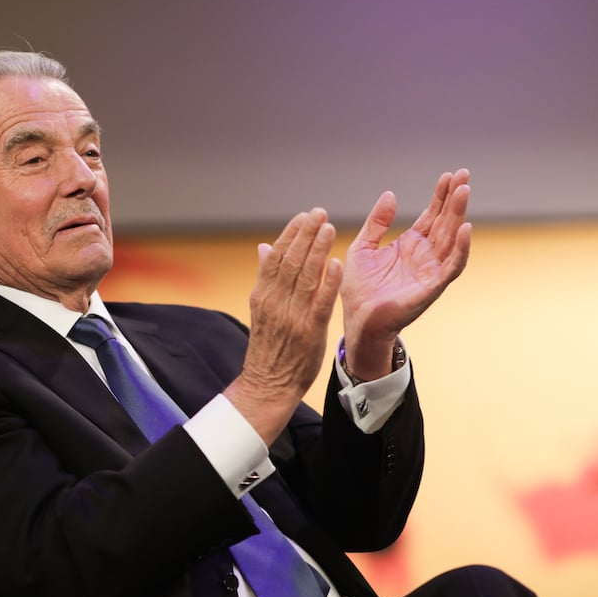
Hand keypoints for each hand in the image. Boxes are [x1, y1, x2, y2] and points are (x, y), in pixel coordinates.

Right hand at [225, 208, 341, 442]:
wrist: (268, 383)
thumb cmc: (268, 346)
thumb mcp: (260, 308)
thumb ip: (265, 277)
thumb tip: (262, 246)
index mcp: (262, 294)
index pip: (276, 256)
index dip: (291, 234)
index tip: (304, 216)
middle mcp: (275, 302)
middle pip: (291, 261)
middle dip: (306, 234)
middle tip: (320, 213)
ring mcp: (292, 316)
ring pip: (305, 276)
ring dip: (318, 250)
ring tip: (329, 228)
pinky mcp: (309, 331)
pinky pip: (320, 303)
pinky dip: (328, 282)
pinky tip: (337, 263)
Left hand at [339, 169, 471, 379]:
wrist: (357, 321)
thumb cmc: (359, 289)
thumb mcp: (363, 247)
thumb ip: (377, 222)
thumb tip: (390, 194)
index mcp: (410, 245)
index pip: (431, 215)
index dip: (440, 196)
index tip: (449, 175)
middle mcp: (425, 255)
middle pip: (445, 221)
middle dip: (455, 199)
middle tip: (463, 175)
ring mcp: (430, 271)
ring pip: (451, 238)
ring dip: (459, 215)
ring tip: (463, 191)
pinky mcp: (432, 287)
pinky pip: (452, 266)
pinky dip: (461, 249)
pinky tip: (465, 229)